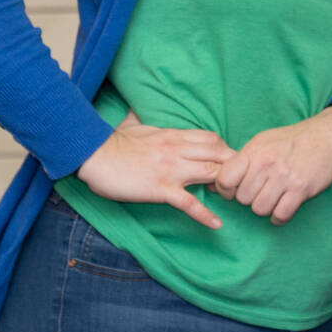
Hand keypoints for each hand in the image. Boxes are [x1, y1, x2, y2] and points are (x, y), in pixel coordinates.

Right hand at [75, 110, 233, 228]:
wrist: (93, 156)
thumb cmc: (112, 142)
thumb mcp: (132, 123)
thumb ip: (141, 116)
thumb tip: (135, 106)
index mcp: (174, 135)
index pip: (212, 139)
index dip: (225, 151)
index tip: (227, 162)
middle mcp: (178, 150)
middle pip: (220, 155)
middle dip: (233, 167)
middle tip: (237, 181)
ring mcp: (172, 170)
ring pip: (212, 174)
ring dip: (225, 187)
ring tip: (232, 198)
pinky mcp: (162, 189)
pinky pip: (189, 203)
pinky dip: (205, 215)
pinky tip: (217, 225)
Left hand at [212, 106, 331, 225]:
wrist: (326, 136)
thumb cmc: (290, 141)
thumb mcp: (262, 142)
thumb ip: (241, 160)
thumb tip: (216, 183)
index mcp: (254, 151)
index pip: (224, 179)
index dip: (225, 190)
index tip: (235, 190)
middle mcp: (267, 164)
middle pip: (242, 198)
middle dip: (249, 199)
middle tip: (260, 192)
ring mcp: (285, 177)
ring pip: (260, 209)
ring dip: (265, 208)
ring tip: (272, 199)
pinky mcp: (301, 189)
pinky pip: (281, 214)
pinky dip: (279, 217)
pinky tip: (282, 209)